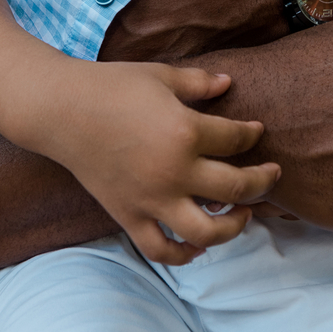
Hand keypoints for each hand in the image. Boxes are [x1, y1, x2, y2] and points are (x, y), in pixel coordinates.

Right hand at [27, 61, 281, 265]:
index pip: (236, 138)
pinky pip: (161, 249)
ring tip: (243, 214)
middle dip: (262, 181)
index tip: (256, 130)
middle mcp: (174, 171)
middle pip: (236, 188)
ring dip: (234, 227)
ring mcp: (151, 199)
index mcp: (185, 131)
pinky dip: (183, 255)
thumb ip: (198, 82)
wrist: (61, 110)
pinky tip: (198, 245)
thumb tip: (228, 84)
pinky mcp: (128, 215)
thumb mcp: (160, 76)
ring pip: (207, 231)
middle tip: (271, 175)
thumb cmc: (111, 86)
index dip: (252, 133)